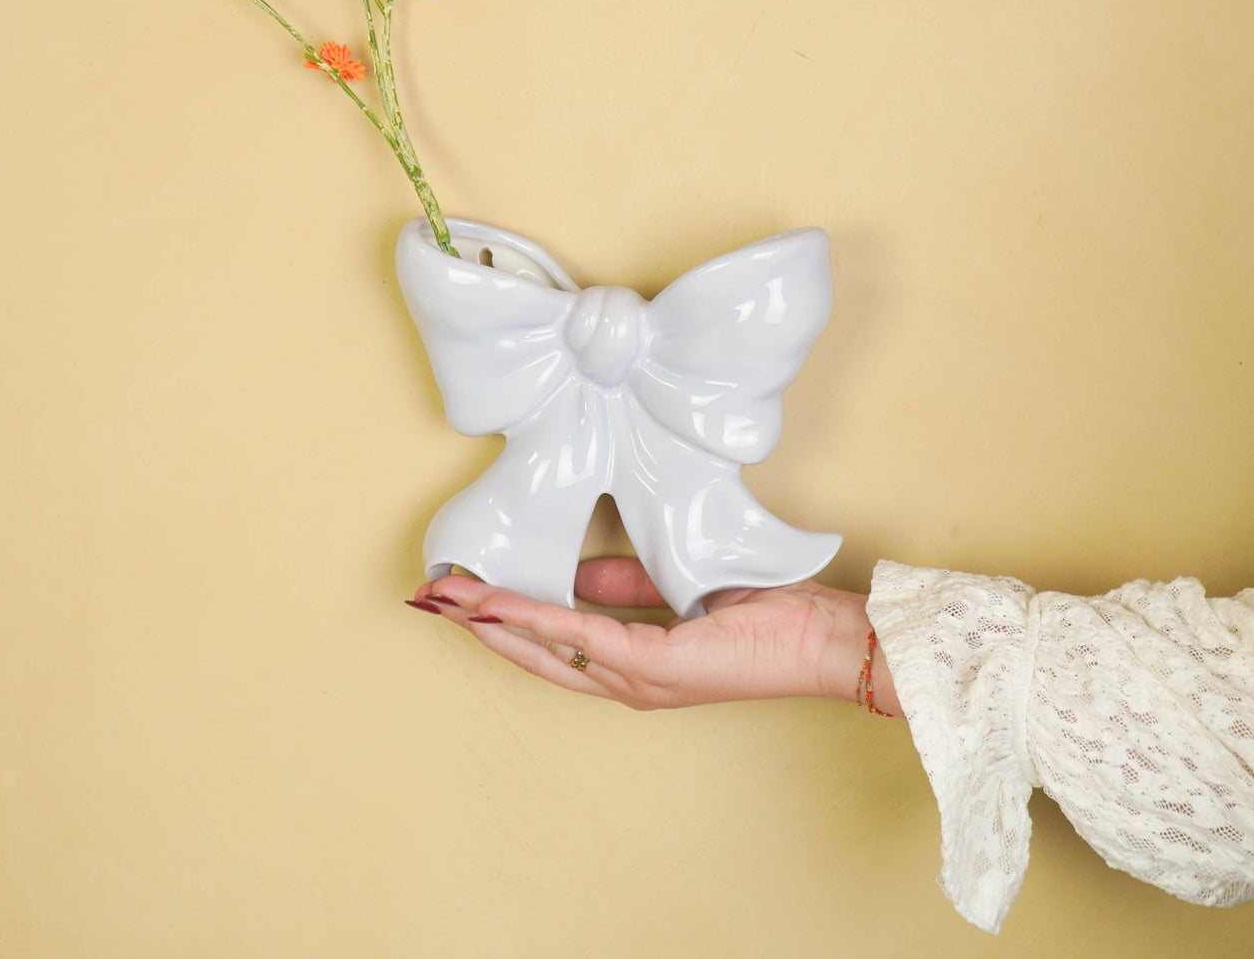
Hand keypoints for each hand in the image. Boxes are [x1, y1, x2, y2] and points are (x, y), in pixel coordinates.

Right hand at [411, 557, 899, 713]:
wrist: (823, 636)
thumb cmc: (764, 611)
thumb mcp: (678, 589)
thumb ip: (624, 586)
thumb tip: (573, 572)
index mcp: (633, 664)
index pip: (552, 644)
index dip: (502, 621)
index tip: (460, 595)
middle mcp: (629, 681)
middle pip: (535, 655)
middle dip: (479, 626)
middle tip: (430, 600)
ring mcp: (642, 680)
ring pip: (548, 649)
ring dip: (494, 622)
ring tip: (449, 599)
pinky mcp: (660, 666)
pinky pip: (584, 635)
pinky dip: (538, 618)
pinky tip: (503, 603)